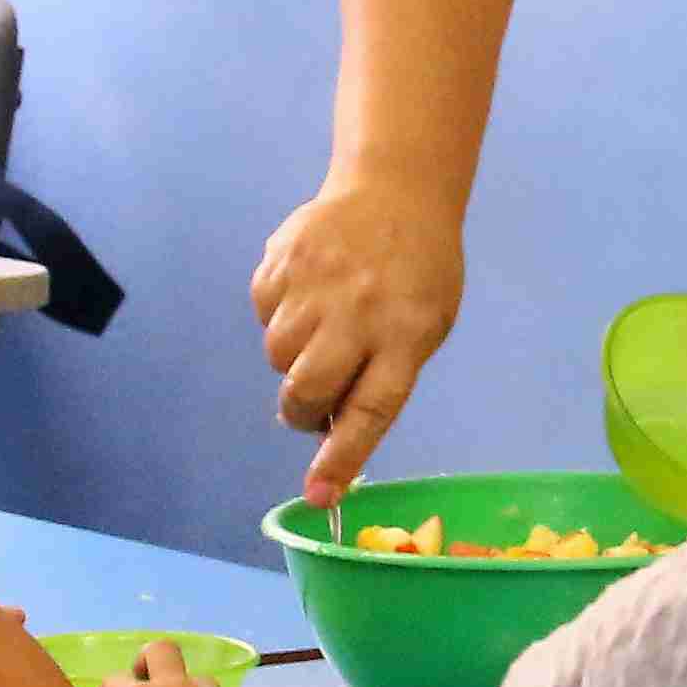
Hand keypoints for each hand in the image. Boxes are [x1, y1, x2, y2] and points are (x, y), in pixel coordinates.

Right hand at [253, 180, 465, 505]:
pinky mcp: (283, 260)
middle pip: (308, 390)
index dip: (342, 458)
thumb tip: (326, 429)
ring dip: (292, 356)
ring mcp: (316, 284)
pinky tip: (308, 288)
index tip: (319, 495)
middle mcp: (359, 313)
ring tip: (321, 324)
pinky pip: (262, 312)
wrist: (398, 190)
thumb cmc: (417, 274)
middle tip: (312, 401)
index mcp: (406, 337)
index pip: (371, 411)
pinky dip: (278, 312)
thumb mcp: (424, 328)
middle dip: (301, 411)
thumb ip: (381, 377)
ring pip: (277, 356)